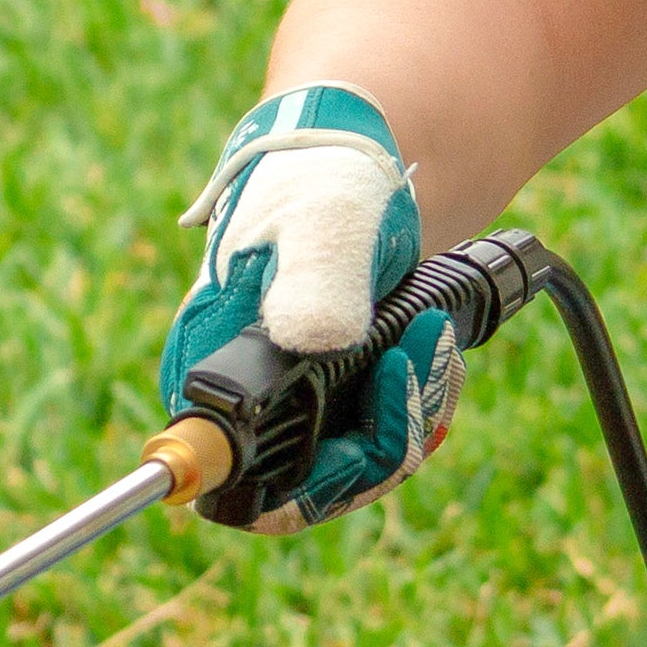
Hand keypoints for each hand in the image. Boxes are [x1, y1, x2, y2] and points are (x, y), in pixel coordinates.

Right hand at [157, 83, 465, 533]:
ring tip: (433, 334)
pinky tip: (435, 342)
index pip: (241, 487)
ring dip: (412, 409)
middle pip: (315, 485)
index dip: (309, 488)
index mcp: (212, 374)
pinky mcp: (338, 390)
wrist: (359, 159)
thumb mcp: (321, 222)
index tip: (371, 439)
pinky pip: (385, 431)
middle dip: (385, 439)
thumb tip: (312, 343)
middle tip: (419, 363)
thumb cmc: (322, 180)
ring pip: (360, 461)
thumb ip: (313, 282)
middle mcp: (247, 400)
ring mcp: (295, 398)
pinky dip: (420, 396)